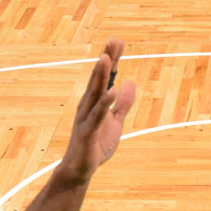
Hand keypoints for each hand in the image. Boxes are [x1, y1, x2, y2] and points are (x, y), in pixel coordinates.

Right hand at [55, 38, 136, 182]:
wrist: (80, 169)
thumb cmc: (96, 145)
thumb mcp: (115, 122)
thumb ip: (123, 104)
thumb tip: (130, 83)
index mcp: (95, 102)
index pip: (105, 77)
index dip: (112, 60)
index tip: (118, 41)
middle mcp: (88, 105)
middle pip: (98, 79)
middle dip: (106, 60)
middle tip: (113, 41)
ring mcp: (86, 118)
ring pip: (94, 93)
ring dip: (100, 76)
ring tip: (107, 58)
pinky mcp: (87, 132)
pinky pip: (97, 116)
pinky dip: (104, 104)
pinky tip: (112, 92)